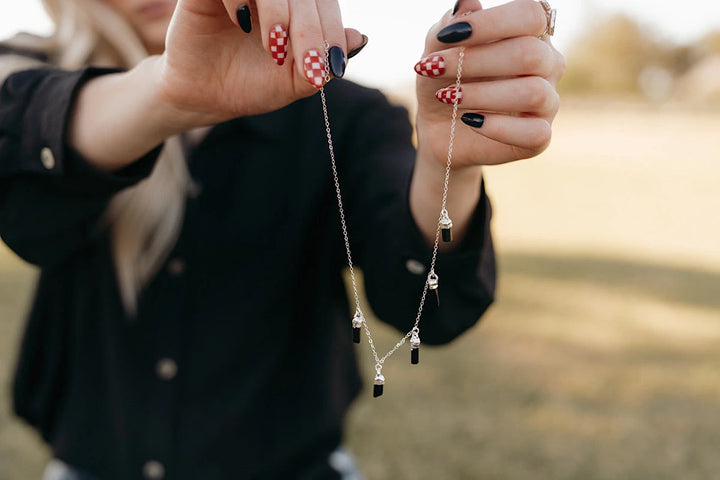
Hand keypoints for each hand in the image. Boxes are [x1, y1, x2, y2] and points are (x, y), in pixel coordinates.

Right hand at [158, 0, 364, 124]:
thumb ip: (324, 63)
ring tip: (275, 49)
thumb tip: (359, 38)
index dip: (333, 32)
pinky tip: (242, 24)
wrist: (207, 97)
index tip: (334, 66)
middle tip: (306, 63)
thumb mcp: (295, 81)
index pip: (325, 5)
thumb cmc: (252, 84)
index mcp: (298, 9)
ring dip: (280, 13)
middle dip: (310, 29)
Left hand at [414, 0, 564, 167]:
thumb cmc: (446, 78)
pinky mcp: (539, 136)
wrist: (439, 127)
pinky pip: (534, 132)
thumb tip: (467, 2)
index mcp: (530, 32)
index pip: (530, 14)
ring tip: (448, 96)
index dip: (491, 22)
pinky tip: (469, 120)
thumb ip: (451, 26)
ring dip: (481, 94)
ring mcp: (548, 101)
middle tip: (434, 68)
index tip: (449, 36)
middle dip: (476, 61)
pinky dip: (496, 127)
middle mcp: (548, 63)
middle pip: (529, 54)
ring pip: (533, 92)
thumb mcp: (439, 49)